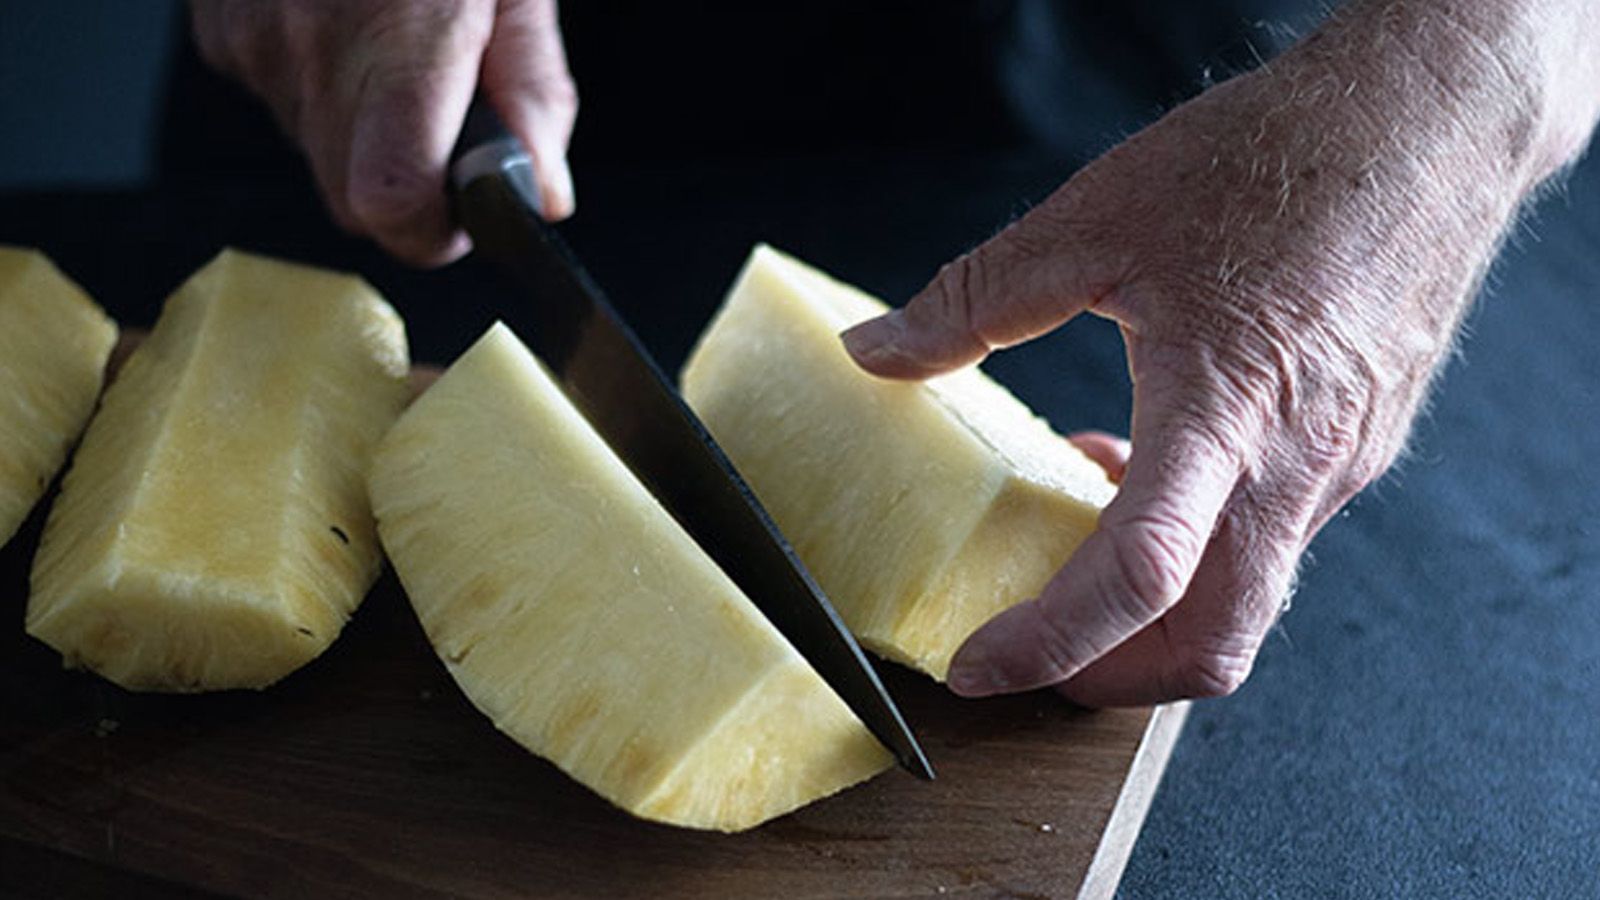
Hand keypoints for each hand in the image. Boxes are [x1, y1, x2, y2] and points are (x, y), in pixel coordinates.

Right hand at [190, 0, 577, 265]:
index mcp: (399, 37)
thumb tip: (541, 189)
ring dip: (368, 134)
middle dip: (410, 191)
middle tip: (452, 132)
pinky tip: (350, 26)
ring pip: (317, 153)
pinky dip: (323, 88)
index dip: (432, 230)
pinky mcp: (221, 30)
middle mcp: (312, 48)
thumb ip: (534, 92)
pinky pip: (280, 100)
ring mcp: (253, 40)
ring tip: (401, 51)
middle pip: (352, 200)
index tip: (467, 213)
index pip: (389, 201)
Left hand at [842, 2, 1594, 705]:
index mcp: (1225, 412)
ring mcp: (1341, 465)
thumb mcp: (1096, 219)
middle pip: (1210, 643)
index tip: (979, 666)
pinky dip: (1200, 540)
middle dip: (1111, 676)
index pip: (1137, 579)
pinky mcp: (1362, 447)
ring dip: (1155, 604)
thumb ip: (976, 301)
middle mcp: (1298, 466)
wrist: (1432, 120)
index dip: (1048, 644)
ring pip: (1247, 597)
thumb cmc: (1278, 157)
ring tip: (1079, 525)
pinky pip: (1274, 536)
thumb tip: (880, 353)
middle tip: (1030, 649)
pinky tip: (1149, 460)